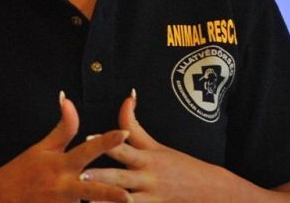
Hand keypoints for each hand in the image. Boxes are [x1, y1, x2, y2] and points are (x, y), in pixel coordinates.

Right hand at [0, 91, 132, 202]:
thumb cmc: (23, 171)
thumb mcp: (43, 148)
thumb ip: (64, 128)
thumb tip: (68, 99)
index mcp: (61, 165)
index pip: (88, 150)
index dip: (107, 141)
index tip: (125, 133)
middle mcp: (63, 187)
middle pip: (91, 190)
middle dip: (110, 194)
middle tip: (127, 196)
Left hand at [80, 90, 230, 202]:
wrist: (208, 189)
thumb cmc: (179, 165)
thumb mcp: (157, 145)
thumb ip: (135, 126)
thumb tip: (128, 96)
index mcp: (148, 158)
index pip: (125, 147)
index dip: (108, 142)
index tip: (89, 137)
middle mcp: (147, 178)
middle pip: (120, 177)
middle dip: (100, 177)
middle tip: (81, 174)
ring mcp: (150, 198)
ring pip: (123, 202)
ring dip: (105, 201)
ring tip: (86, 201)